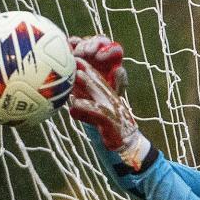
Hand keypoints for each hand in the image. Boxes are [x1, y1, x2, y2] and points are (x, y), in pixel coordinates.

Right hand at [68, 35, 126, 95]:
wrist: (86, 102)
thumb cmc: (103, 97)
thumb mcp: (114, 92)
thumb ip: (120, 81)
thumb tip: (118, 69)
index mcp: (113, 61)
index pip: (114, 49)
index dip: (108, 50)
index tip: (99, 57)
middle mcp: (101, 54)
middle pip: (98, 41)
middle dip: (91, 44)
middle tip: (86, 53)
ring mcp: (87, 53)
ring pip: (85, 42)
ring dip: (81, 46)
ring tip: (77, 55)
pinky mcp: (75, 55)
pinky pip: (72, 44)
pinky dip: (70, 44)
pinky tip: (69, 47)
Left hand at [69, 57, 152, 171]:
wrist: (128, 142)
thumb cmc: (111, 128)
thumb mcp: (97, 117)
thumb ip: (85, 111)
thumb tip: (71, 108)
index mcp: (108, 95)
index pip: (97, 78)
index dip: (86, 67)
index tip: (74, 57)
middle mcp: (110, 99)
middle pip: (97, 81)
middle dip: (85, 70)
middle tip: (72, 60)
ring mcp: (111, 108)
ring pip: (98, 93)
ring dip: (87, 84)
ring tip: (75, 76)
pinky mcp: (110, 121)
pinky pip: (97, 112)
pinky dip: (85, 109)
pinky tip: (73, 108)